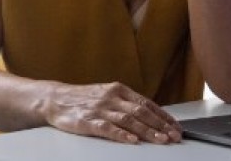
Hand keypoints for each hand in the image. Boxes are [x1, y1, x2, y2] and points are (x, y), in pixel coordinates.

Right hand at [40, 82, 182, 144]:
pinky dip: (121, 134)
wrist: (54, 99)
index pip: (146, 103)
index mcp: (117, 89)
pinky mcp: (87, 121)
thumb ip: (126, 103)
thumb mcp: (106, 94)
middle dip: (160, 125)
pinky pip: (107, 128)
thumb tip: (151, 115)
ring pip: (128, 120)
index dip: (163, 116)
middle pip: (140, 112)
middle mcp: (110, 97)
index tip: (175, 127)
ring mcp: (99, 109)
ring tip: (160, 140)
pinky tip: (132, 140)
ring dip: (146, 131)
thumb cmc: (82, 99)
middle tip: (174, 136)